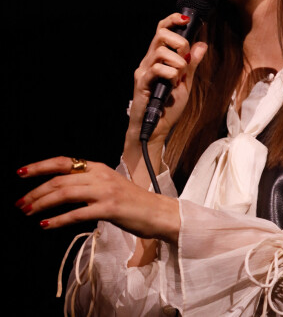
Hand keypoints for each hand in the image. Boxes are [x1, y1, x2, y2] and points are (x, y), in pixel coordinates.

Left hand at [15, 156, 179, 243]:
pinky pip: (77, 214)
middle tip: (20, 203)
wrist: (156, 212)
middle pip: (60, 179)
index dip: (40, 166)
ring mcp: (105, 191)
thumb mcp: (109, 184)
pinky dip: (58, 220)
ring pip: (65, 194)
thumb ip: (88, 182)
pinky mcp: (109, 209)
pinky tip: (45, 225)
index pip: (64, 162)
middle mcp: (100, 175)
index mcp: (98, 167)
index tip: (21, 173)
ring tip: (28, 212)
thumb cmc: (132, 201)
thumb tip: (60, 188)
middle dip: (36, 191)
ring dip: (42, 204)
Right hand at [127, 12, 207, 145]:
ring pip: (160, 51)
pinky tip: (173, 84)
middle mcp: (149, 61)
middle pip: (160, 34)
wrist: (156, 128)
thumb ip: (192, 64)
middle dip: (178, 41)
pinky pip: (156, 69)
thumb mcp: (186, 83)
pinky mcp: (142, 83)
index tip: (186, 19)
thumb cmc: (168, 106)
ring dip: (177, 61)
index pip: (162, 30)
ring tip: (181, 74)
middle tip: (185, 56)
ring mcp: (144, 71)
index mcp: (159, 58)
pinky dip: (170, 74)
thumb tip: (202, 44)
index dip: (172, 20)